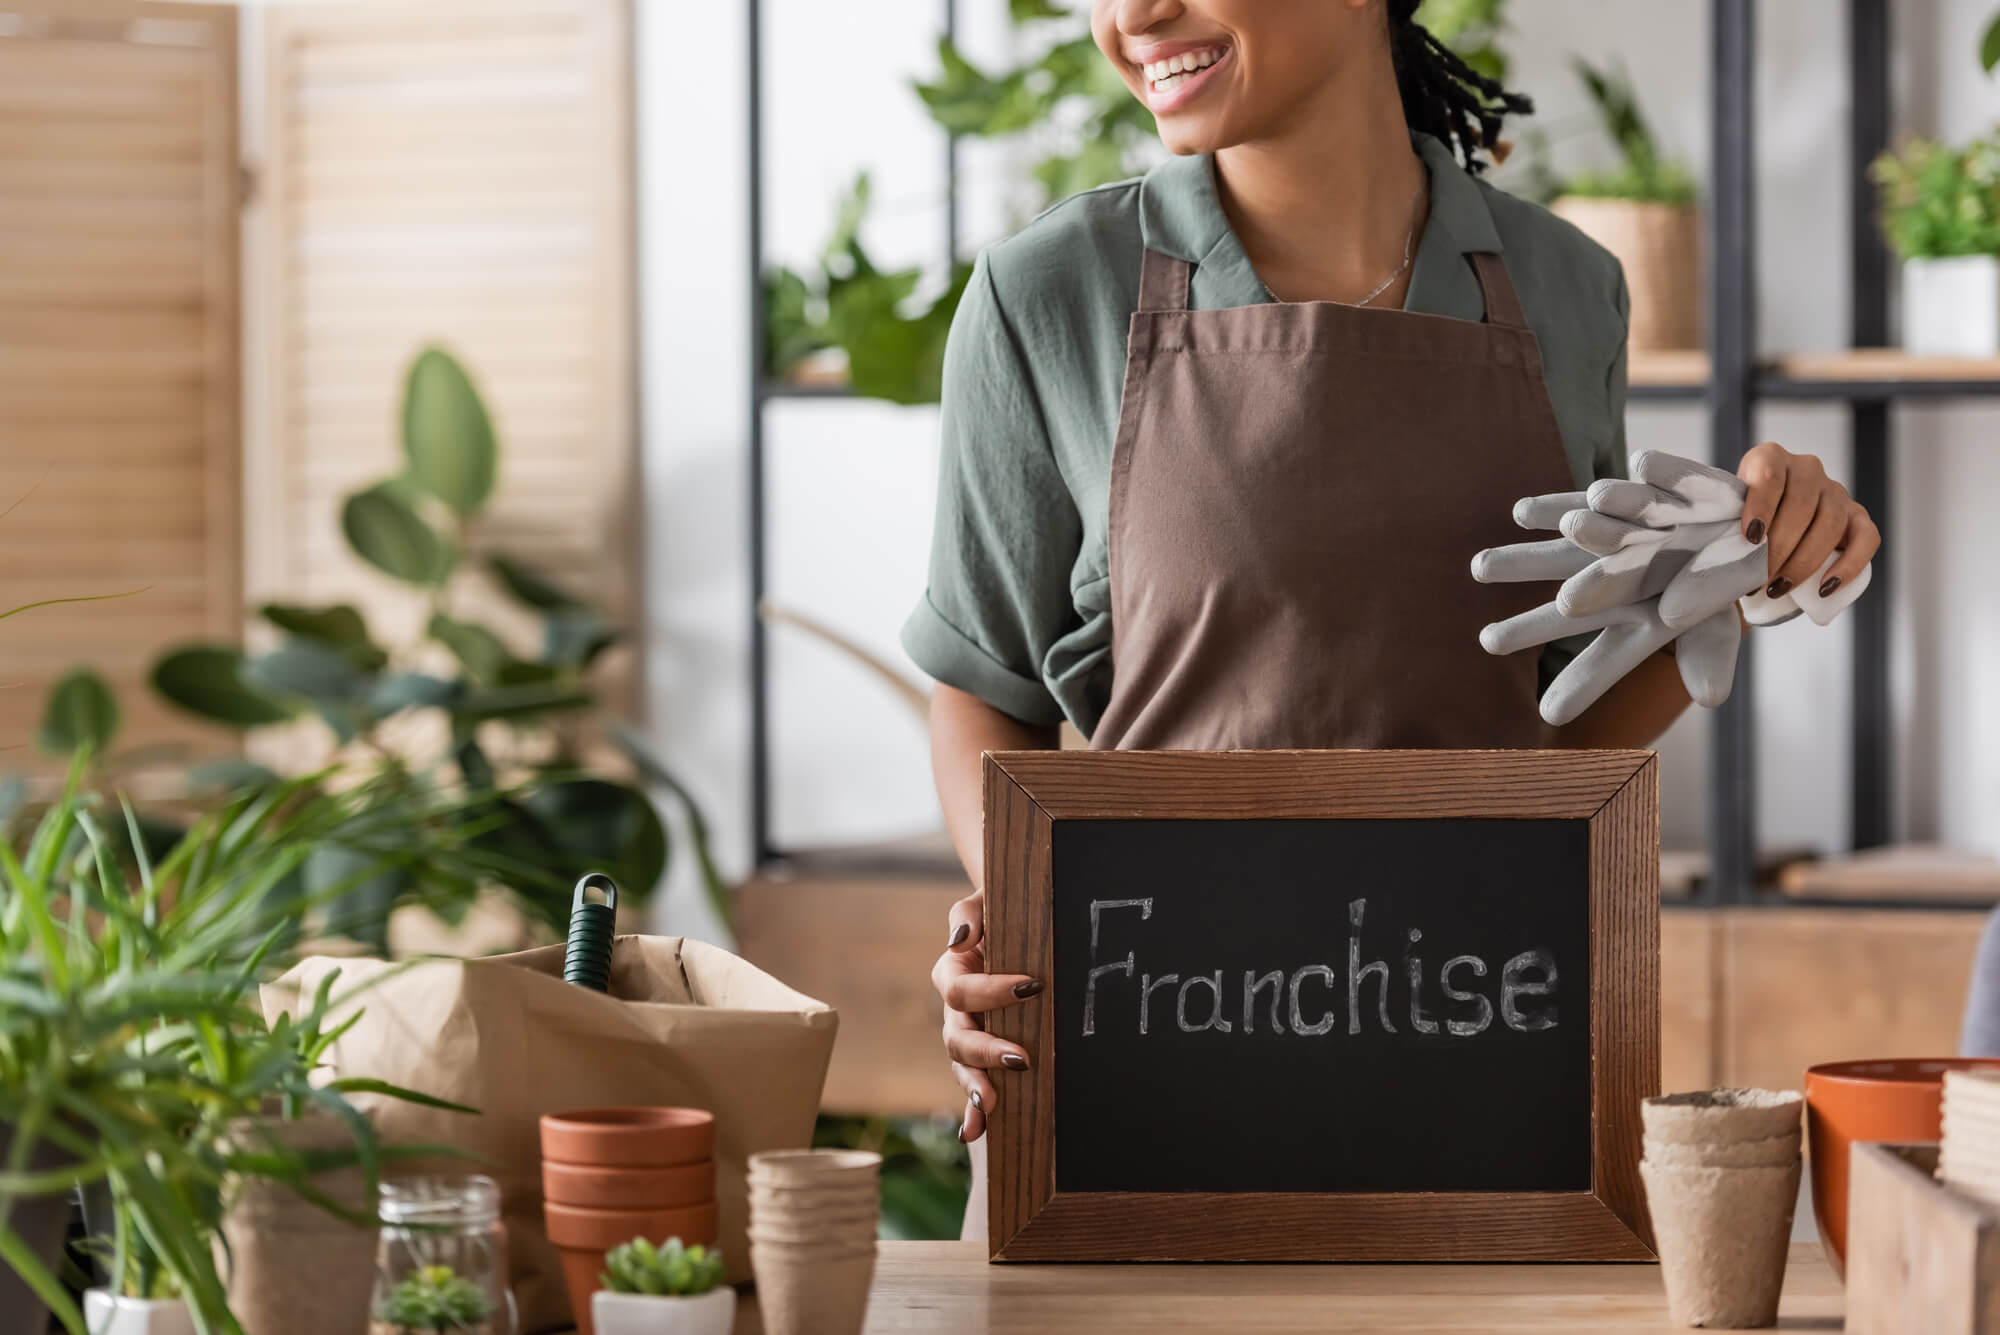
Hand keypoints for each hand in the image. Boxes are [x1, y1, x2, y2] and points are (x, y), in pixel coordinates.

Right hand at [932, 889, 1040, 1143]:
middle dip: (986, 1050)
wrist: (1015, 926)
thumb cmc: (1003, 913)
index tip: (1031, 987)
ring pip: (961, 1066)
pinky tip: (976, 1132)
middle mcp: (955, 1009)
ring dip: (975, 1086)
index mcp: (952, 972)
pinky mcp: (983, 1053)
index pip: (960, 989)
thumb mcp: (986, 902)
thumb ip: (969, 914)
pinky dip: (972, 1111)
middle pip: (957, 1037)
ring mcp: (967, 1034)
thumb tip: (959, 940)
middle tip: (1021, 1058)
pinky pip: (973, 1084)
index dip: (991, 991)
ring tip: (992, 1103)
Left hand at [1736, 441, 1880, 601]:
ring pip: (1831, 522)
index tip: (1750, 538)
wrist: (1762, 532)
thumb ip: (1724, 525)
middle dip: (1779, 548)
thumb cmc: (1736, 525)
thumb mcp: (1725, 516)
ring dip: (1805, 561)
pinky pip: (1867, 538)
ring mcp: (1836, 491)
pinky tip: (1825, 588)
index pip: (1768, 475)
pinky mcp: (1858, 516)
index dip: (1760, 506)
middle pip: (1801, 504)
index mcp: (1769, 458)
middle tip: (1759, 580)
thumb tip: (1719, 560)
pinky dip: (1849, 565)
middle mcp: (1806, 469)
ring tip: (1779, 588)